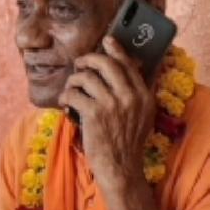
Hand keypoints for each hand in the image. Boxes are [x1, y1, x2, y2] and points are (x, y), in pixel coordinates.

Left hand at [58, 36, 154, 188]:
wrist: (121, 169)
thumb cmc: (127, 145)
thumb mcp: (143, 118)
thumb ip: (136, 96)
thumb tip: (126, 71)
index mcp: (144, 96)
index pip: (128, 65)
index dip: (116, 50)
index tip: (106, 41)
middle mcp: (130, 97)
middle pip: (106, 64)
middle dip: (89, 60)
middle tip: (79, 64)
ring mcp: (112, 104)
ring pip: (86, 77)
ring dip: (73, 81)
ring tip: (70, 90)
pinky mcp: (94, 114)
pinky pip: (74, 94)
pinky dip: (66, 96)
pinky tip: (65, 103)